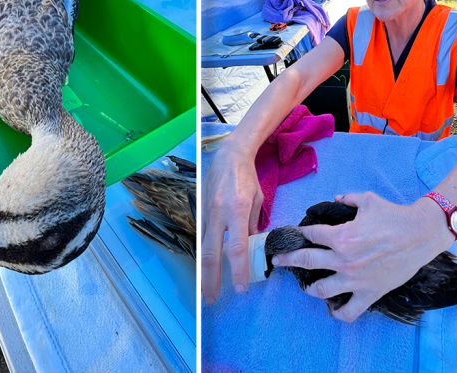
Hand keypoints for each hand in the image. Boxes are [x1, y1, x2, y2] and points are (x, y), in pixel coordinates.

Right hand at [201, 143, 264, 304]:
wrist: (228, 156)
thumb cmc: (246, 178)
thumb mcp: (256, 201)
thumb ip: (251, 225)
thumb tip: (250, 247)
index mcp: (235, 210)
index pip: (236, 247)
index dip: (237, 270)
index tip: (239, 288)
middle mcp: (217, 214)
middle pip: (211, 253)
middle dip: (211, 279)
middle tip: (211, 299)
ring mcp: (205, 213)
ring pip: (202, 247)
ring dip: (204, 271)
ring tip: (206, 290)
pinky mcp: (199, 212)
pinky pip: (201, 237)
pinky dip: (203, 255)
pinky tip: (204, 268)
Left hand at [272, 192, 454, 321]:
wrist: (422, 234)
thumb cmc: (394, 216)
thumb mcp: (367, 200)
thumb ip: (346, 198)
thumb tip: (335, 197)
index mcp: (341, 236)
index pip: (310, 235)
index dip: (299, 233)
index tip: (293, 234)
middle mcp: (344, 260)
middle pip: (305, 261)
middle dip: (287, 259)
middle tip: (277, 259)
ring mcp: (355, 279)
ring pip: (320, 290)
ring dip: (309, 288)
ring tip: (305, 285)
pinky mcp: (370, 293)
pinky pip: (348, 311)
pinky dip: (338, 313)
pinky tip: (332, 308)